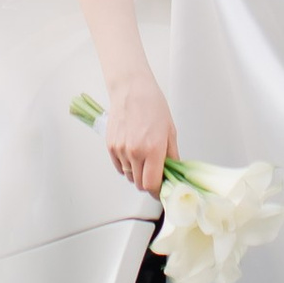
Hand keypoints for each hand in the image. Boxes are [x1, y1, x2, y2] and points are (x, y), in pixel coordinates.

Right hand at [104, 74, 177, 199]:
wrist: (132, 90)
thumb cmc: (153, 106)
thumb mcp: (170, 132)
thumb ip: (172, 156)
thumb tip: (173, 173)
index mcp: (153, 149)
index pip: (152, 185)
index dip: (157, 191)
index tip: (161, 190)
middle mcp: (135, 152)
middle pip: (139, 184)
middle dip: (148, 183)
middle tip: (154, 173)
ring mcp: (121, 150)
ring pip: (129, 176)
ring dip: (137, 174)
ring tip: (143, 158)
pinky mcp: (111, 146)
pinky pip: (119, 167)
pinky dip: (126, 166)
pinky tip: (133, 154)